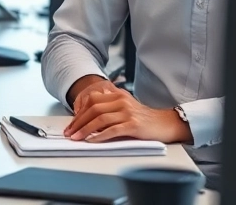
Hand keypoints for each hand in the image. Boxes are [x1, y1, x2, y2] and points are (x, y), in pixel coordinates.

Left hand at [64, 83, 191, 144]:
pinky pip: (112, 130)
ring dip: (85, 130)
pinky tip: (92, 141)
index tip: (71, 124)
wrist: (165, 123)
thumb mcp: (126, 107)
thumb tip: (87, 118)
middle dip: (78, 122)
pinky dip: (100, 136)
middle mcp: (122, 101)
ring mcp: (128, 112)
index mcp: (118, 95)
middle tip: (70, 133)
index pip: (92, 101)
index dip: (79, 113)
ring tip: (77, 138)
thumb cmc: (144, 119)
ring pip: (100, 119)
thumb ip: (109, 108)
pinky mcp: (133, 124)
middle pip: (93, 109)